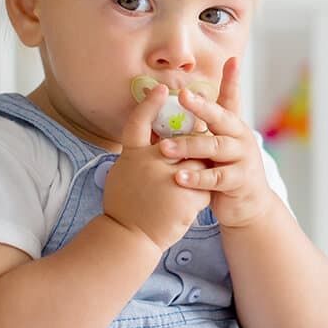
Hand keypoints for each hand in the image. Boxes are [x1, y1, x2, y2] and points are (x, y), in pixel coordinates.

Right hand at [102, 84, 212, 250]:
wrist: (129, 238)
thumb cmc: (124, 207)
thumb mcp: (122, 173)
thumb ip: (139, 154)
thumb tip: (155, 138)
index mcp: (132, 155)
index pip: (139, 122)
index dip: (149, 104)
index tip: (161, 88)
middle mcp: (150, 163)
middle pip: (181, 141)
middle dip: (192, 142)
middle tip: (200, 137)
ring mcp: (170, 178)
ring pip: (198, 161)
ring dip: (199, 169)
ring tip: (190, 181)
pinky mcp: (187, 196)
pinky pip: (205, 184)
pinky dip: (201, 192)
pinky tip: (190, 205)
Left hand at [159, 58, 274, 228]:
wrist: (249, 205)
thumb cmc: (226, 171)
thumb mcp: (217, 146)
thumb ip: (205, 128)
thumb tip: (182, 104)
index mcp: (232, 126)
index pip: (232, 99)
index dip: (232, 79)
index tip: (232, 59)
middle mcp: (240, 137)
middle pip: (222, 118)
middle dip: (202, 107)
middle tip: (183, 96)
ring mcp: (243, 158)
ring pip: (216, 147)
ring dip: (189, 146)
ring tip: (165, 148)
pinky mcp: (240, 181)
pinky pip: (216, 177)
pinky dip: (197, 177)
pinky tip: (178, 176)